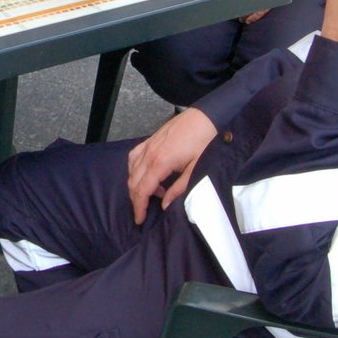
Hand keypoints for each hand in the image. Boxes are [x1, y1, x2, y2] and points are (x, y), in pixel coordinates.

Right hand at [126, 108, 217, 224]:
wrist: (206, 117)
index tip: (139, 220)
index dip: (139, 207)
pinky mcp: (150, 140)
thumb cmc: (205, 140)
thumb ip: (179, 188)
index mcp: (161, 162)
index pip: (143, 189)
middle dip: (136, 200)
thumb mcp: (196, 168)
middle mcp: (150, 153)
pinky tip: (143, 174)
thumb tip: (165, 204)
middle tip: (143, 212)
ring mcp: (148, 145)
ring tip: (151, 194)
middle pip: (133, 181)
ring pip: (131, 170)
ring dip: (136, 185)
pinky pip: (134, 156)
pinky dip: (134, 169)